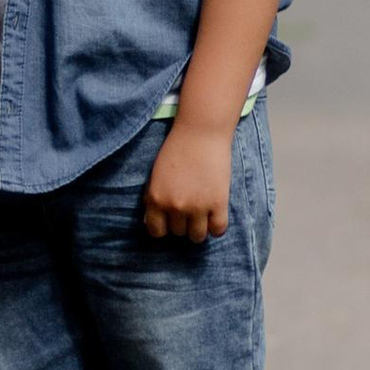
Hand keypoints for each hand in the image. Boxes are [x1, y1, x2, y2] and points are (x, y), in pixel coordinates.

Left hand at [142, 111, 232, 243]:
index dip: (164, 227)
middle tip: (189, 208)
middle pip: (179, 233)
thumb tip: (151, 223)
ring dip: (199, 228)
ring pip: (197, 236)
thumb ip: (153, 199)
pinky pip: (218, 230)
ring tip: (202, 215)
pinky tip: (215, 216)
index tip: (170, 220)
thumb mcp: (156, 175)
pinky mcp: (218, 203)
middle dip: (183, 223)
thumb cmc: (177, 150)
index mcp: (156, 199)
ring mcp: (198, 207)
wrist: (201, 132)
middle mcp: (175, 206)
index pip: (156, 231)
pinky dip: (217, 226)